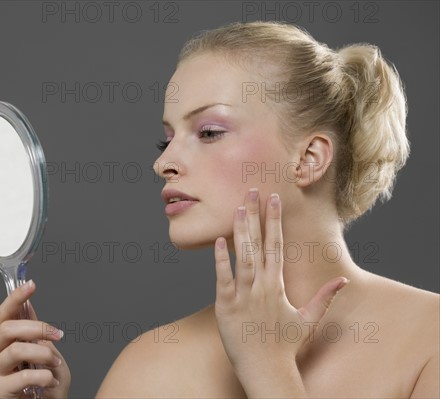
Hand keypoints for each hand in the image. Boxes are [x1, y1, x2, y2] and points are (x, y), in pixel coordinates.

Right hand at [0, 280, 70, 398]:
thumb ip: (32, 330)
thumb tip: (27, 304)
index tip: (31, 285)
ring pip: (16, 350)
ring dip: (43, 353)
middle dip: (37, 328)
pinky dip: (42, 375)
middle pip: (7, 328)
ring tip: (55, 363)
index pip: (3, 314)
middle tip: (57, 334)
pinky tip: (49, 379)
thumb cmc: (44, 382)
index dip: (16, 298)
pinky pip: (22, 376)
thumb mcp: (43, 349)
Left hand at [213, 188, 348, 372]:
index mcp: (278, 286)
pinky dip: (220, 261)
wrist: (265, 369)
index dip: (275, 220)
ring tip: (237, 208)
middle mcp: (261, 286)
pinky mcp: (225, 306)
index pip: (277, 245)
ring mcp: (242, 295)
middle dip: (255, 216)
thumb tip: (344, 281)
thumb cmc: (285, 345)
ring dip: (240, 231)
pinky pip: (222, 279)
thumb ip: (325, 297)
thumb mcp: (308, 319)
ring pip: (241, 257)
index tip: (274, 199)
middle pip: (258, 244)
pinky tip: (218, 242)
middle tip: (252, 191)